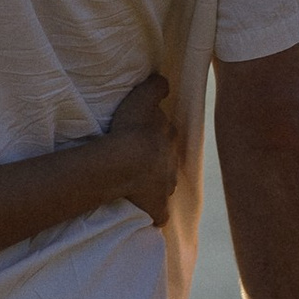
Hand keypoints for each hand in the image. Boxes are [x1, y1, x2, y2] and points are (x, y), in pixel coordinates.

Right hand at [103, 71, 177, 222]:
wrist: (125, 162)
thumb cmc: (132, 128)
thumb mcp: (143, 97)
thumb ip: (156, 87)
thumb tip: (165, 83)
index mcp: (169, 138)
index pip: (167, 135)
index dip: (156, 135)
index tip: (145, 135)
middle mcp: (172, 164)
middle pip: (166, 161)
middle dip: (158, 161)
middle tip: (140, 159)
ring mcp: (167, 188)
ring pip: (165, 186)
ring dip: (155, 185)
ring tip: (138, 183)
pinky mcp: (158, 209)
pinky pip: (159, 215)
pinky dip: (154, 214)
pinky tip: (146, 214)